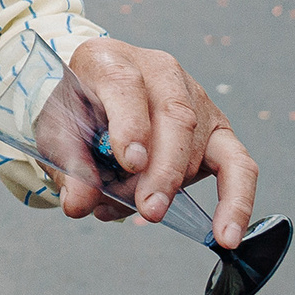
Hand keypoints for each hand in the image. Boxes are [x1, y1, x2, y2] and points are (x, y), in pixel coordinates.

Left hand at [65, 38, 259, 247]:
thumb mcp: (56, 132)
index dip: (130, 125)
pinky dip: (237, 200)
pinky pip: (238, 164)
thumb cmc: (76, 112)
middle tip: (149, 209)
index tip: (130, 163)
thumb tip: (79, 205)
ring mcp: (195, 96)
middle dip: (163, 171)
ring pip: (197, 144)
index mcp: (109, 60)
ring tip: (144, 212)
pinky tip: (228, 234)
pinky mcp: (217, 128)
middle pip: (174, 117)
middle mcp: (158, 71)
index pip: (125, 85)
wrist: (93, 100)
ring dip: (172, 187)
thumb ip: (68, 166)